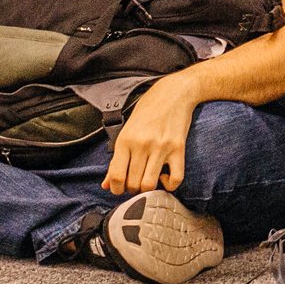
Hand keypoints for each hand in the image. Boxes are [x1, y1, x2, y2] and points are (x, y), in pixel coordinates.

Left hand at [105, 76, 198, 194]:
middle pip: (133, 184)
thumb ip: (115, 160)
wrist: (173, 93)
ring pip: (150, 184)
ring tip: (149, 181)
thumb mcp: (126, 131)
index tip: (120, 189)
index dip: (116, 189)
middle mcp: (142, 144)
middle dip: (133, 189)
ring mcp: (161, 147)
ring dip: (148, 189)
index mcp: (125, 140)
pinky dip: (169, 185)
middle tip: (136, 183)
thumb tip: (106, 185)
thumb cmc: (148, 111)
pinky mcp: (178, 149)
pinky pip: (175, 179)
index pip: (116, 176)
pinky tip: (165, 177)